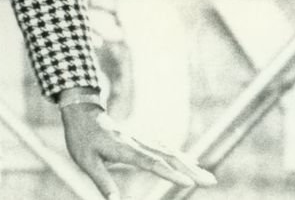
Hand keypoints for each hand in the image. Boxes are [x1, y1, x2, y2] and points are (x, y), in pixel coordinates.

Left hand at [59, 98, 215, 199]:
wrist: (82, 111)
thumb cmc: (82, 138)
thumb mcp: (86, 162)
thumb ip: (102, 181)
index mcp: (125, 149)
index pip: (152, 163)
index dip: (171, 174)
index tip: (188, 183)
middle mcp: (138, 143)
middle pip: (169, 157)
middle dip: (192, 171)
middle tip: (211, 182)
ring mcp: (141, 139)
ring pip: (170, 152)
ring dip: (190, 165)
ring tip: (207, 177)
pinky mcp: (141, 139)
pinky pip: (164, 147)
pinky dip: (179, 155)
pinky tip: (191, 161)